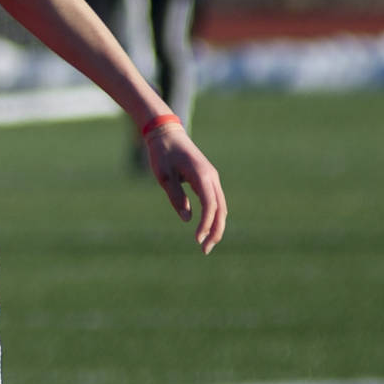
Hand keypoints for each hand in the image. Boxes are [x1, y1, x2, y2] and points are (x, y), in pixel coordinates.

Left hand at [144, 121, 226, 255]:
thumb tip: (188, 219)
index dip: (206, 224)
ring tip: (206, 244)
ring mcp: (212, 178)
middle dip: (215, 231)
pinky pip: (215, 201)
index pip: (210, 205)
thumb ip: (176, 197)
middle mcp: (211, 177)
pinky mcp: (208, 180)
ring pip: (221, 206)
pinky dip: (214, 216)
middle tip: (205, 250)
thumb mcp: (164, 176)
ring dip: (216, 226)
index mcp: (201, 175)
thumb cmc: (162, 153)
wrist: (167, 133)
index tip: (197, 239)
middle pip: (221, 209)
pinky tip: (206, 229)